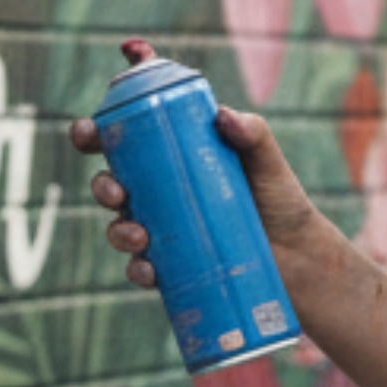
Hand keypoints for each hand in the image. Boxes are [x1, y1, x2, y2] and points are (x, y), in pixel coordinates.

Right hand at [62, 38, 331, 293]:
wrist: (298, 257)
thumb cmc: (280, 201)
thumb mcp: (266, 161)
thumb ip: (251, 133)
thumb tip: (222, 117)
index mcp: (170, 158)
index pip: (124, 140)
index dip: (95, 133)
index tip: (87, 132)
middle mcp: (159, 194)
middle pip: (111, 183)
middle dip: (101, 186)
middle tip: (115, 191)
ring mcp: (162, 231)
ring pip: (119, 227)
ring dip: (117, 231)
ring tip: (139, 236)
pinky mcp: (171, 266)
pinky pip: (140, 268)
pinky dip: (138, 269)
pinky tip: (149, 270)